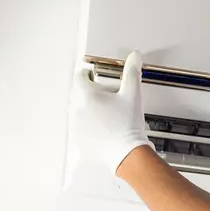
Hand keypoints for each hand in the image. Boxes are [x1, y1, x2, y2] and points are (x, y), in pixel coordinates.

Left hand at [69, 51, 153, 174]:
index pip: (80, 76)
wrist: (125, 153)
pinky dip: (87, 124)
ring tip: (104, 112)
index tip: (93, 75)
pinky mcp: (77, 138)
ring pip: (77, 109)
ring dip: (87, 108)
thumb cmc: (127, 125)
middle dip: (89, 91)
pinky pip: (78, 126)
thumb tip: (134, 57)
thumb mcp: (133, 95)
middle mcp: (77, 108)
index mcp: (87, 95)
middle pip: (78, 93)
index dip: (88, 73)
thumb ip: (132, 72)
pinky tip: (100, 127)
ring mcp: (75, 124)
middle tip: (104, 95)